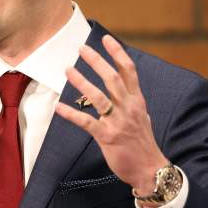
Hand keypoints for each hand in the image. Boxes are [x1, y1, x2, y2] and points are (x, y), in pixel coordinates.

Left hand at [55, 35, 167, 200]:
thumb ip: (133, 102)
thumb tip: (128, 91)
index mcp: (137, 100)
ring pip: (98, 96)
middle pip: (112, 78)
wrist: (149, 169)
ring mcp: (118, 122)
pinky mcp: (107, 137)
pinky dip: (71, 114)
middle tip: (81, 49)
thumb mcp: (142, 117)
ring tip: (68, 70)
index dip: (117, 53)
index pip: (129, 70)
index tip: (106, 38)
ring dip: (81, 82)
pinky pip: (86, 122)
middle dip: (96, 61)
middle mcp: (128, 107)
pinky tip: (58, 107)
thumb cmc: (143, 143)